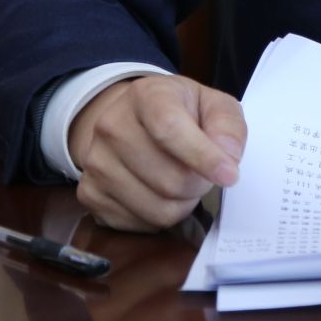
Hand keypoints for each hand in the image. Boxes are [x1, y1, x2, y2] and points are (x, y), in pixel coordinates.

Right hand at [67, 73, 247, 231]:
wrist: (132, 121)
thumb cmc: (180, 113)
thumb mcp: (212, 105)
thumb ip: (228, 126)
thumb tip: (227, 157)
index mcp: (146, 96)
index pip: (170, 129)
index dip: (203, 157)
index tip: (230, 175)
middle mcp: (112, 126)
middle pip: (170, 179)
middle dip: (199, 184)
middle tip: (202, 173)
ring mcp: (96, 162)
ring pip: (158, 209)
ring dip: (182, 204)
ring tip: (181, 182)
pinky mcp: (90, 193)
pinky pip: (139, 224)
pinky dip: (159, 217)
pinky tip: (159, 193)